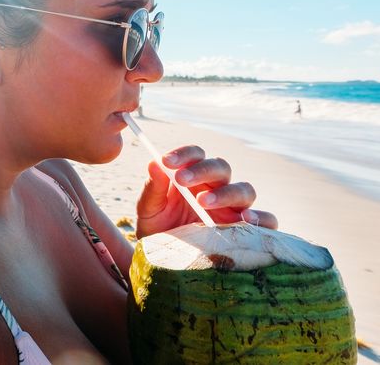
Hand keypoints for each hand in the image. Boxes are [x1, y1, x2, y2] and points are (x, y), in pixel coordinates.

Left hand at [135, 145, 277, 238]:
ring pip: (244, 190)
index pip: (196, 155)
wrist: (165, 261)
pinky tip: (245, 220)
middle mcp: (217, 188)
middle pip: (221, 168)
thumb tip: (154, 163)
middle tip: (181, 180)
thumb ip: (153, 188)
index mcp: (193, 176)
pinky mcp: (247, 231)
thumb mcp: (149, 210)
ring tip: (204, 202)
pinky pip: (267, 221)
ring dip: (226, 193)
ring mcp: (234, 208)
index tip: (166, 162)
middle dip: (202, 170)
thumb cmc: (158, 229)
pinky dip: (261, 218)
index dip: (184, 154)